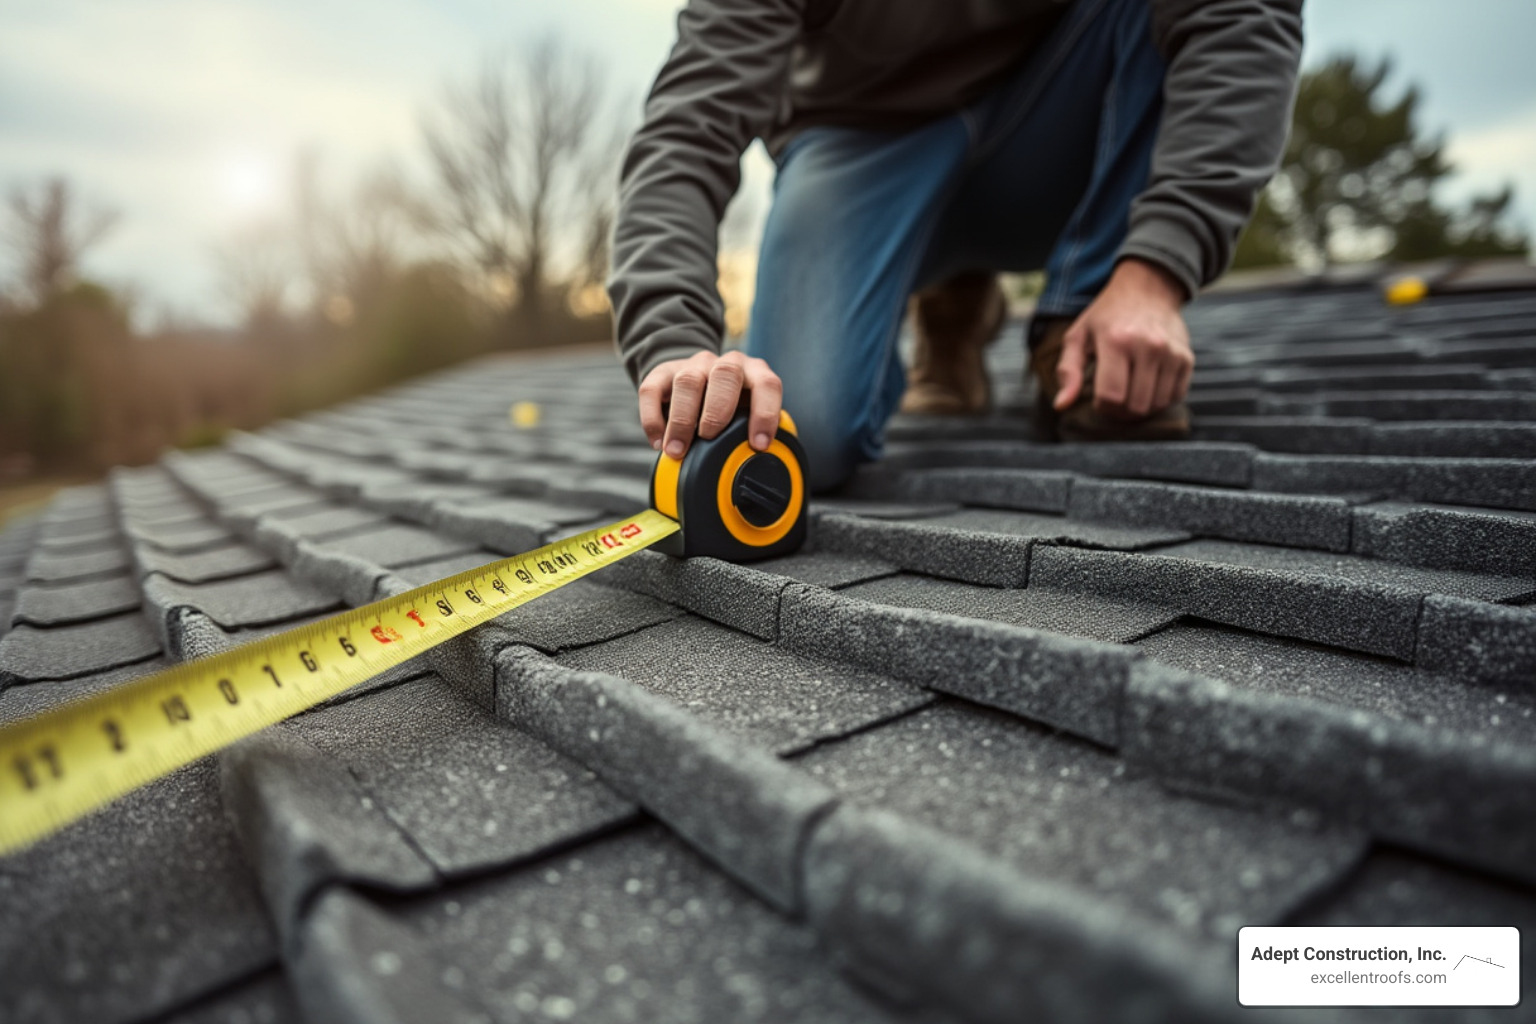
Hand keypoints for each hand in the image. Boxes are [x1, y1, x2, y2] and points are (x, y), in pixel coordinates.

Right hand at [637, 349, 782, 459]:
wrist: (696, 382)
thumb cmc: (730, 407)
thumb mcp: (747, 415)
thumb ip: (754, 432)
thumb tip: (759, 465)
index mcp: (754, 372)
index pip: (766, 384)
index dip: (764, 413)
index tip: (757, 444)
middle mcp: (725, 364)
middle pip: (725, 374)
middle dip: (717, 411)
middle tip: (708, 438)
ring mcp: (693, 366)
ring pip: (687, 382)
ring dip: (682, 420)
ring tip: (677, 451)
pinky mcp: (662, 373)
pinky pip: (651, 390)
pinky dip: (653, 419)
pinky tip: (658, 442)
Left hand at [1055, 258, 1194, 417]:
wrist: (1147, 290)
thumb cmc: (1106, 316)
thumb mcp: (1078, 336)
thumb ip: (1068, 371)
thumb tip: (1061, 405)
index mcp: (1116, 341)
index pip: (1111, 397)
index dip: (1102, 406)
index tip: (1098, 397)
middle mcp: (1148, 346)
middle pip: (1135, 406)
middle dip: (1120, 410)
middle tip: (1114, 397)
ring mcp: (1171, 353)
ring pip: (1156, 405)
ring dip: (1141, 407)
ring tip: (1130, 390)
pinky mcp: (1187, 358)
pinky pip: (1175, 396)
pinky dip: (1161, 399)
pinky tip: (1148, 385)